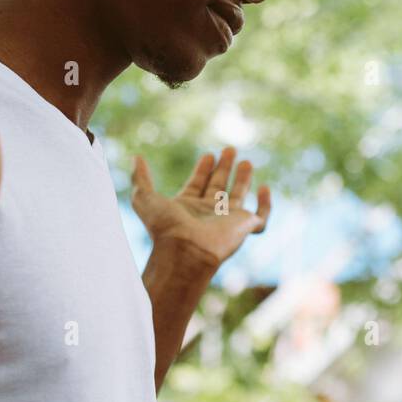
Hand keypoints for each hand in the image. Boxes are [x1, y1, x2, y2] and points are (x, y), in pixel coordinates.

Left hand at [131, 146, 270, 270]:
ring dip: (242, 178)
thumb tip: (135, 158)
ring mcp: (227, 221)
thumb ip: (140, 178)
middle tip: (228, 149)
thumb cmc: (164, 228)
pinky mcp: (245, 227)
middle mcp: (208, 213)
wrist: (185, 252)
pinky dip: (265, 204)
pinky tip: (264, 188)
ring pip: (238, 197)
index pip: (198, 184)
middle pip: (218, 187)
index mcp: (188, 207)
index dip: (203, 169)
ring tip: (246, 161)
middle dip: (224, 168)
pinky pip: (261, 216)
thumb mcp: (144, 198)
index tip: (208, 155)